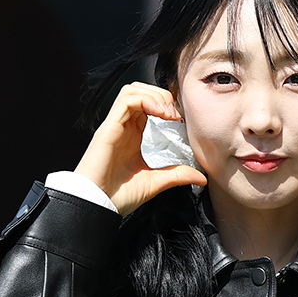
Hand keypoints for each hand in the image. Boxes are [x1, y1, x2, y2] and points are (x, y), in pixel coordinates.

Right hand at [75, 82, 206, 214]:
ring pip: (132, 90)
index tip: (181, 118)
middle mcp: (123, 126)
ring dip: (154, 95)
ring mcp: (115, 125)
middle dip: (161, 95)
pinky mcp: (108, 128)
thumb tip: (201, 177)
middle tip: (175, 113)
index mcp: (133, 135)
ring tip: (168, 112)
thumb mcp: (156, 182)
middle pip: (140, 91)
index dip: (166, 104)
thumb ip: (177, 175)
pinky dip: (146, 100)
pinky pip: (126, 101)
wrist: (96, 206)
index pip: (148, 104)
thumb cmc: (118, 195)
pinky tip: (160, 113)